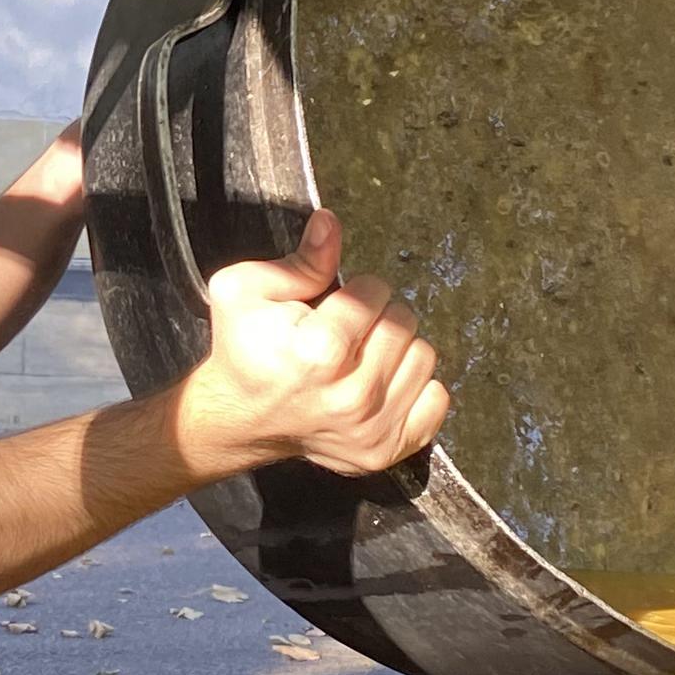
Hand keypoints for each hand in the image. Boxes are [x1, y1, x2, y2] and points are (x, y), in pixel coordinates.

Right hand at [173, 211, 452, 480]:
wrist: (238, 417)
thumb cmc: (243, 349)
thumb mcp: (246, 290)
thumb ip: (300, 259)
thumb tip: (331, 223)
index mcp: (318, 352)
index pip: (376, 293)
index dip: (356, 290)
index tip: (334, 305)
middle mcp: (351, 397)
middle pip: (404, 323)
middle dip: (378, 316)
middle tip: (348, 331)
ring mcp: (370, 430)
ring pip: (424, 358)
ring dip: (397, 350)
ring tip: (362, 356)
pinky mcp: (384, 452)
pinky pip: (436, 401)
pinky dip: (416, 386)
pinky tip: (381, 383)